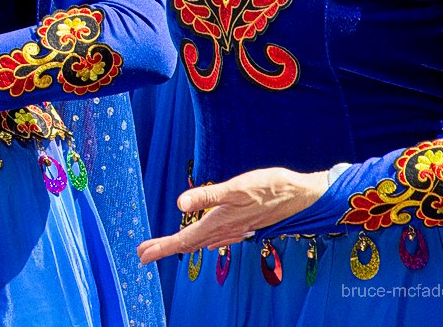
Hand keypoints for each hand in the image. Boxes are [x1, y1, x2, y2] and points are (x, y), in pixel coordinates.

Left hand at [136, 166, 330, 262]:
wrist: (300, 196)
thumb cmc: (268, 188)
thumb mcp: (235, 187)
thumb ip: (207, 196)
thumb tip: (180, 203)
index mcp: (218, 223)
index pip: (184, 239)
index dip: (162, 247)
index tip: (142, 255)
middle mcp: (224, 231)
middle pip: (189, 243)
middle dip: (165, 248)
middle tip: (143, 255)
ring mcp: (234, 230)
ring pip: (201, 242)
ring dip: (180, 244)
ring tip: (162, 247)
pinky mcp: (241, 225)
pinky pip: (215, 239)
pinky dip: (200, 241)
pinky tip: (200, 240)